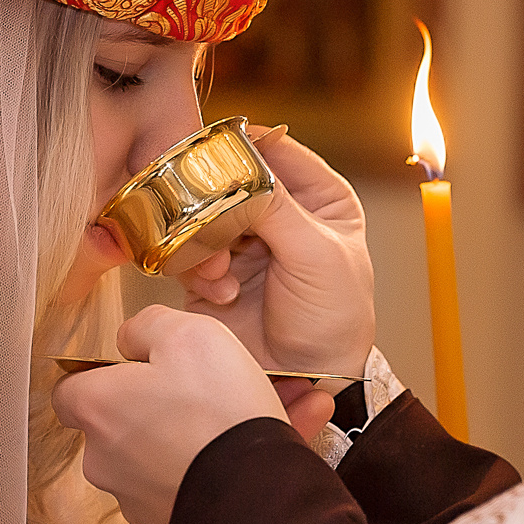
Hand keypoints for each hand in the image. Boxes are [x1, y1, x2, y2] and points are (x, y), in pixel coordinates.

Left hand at [52, 306, 335, 523]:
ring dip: (209, 426)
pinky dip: (229, 456)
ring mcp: (138, 496)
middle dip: (167, 400)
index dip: (105, 372)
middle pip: (126, 420)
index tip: (140, 364)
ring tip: (270, 403)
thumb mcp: (187, 333)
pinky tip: (280, 434)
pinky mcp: (174, 520)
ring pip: (173, 447)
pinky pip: (201, 475)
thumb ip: (148, 326)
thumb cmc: (216, 408)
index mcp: (98, 408)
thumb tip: (132, 339)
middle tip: (216, 380)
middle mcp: (106, 458)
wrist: (256, 497)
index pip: (72, 389)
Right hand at [177, 129, 375, 377]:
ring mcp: (244, 241)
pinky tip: (222, 292)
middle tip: (211, 218)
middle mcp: (279, 212)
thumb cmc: (335, 318)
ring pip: (202, 214)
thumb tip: (239, 167)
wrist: (311, 378)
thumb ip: (278, 208)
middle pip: (230, 180)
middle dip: (217, 202)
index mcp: (318, 195)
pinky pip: (187, 252)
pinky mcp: (213, 272)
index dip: (246, 146)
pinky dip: (198, 270)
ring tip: (221, 271)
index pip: (277, 148)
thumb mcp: (316, 255)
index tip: (217, 150)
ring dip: (207, 241)